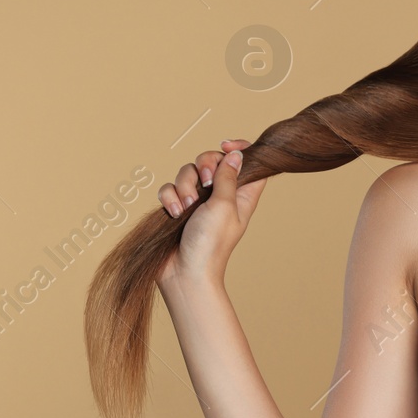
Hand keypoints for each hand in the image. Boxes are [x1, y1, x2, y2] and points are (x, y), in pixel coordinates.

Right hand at [155, 138, 267, 291]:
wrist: (185, 272)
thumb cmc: (211, 244)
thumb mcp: (224, 205)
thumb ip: (228, 177)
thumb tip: (237, 154)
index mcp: (241, 194)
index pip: (248, 162)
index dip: (240, 149)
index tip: (226, 145)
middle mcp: (219, 195)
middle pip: (212, 160)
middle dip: (203, 164)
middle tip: (204, 182)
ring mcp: (197, 201)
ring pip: (187, 172)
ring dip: (184, 186)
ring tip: (186, 208)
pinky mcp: (177, 208)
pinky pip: (169, 188)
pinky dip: (170, 198)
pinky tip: (174, 213)